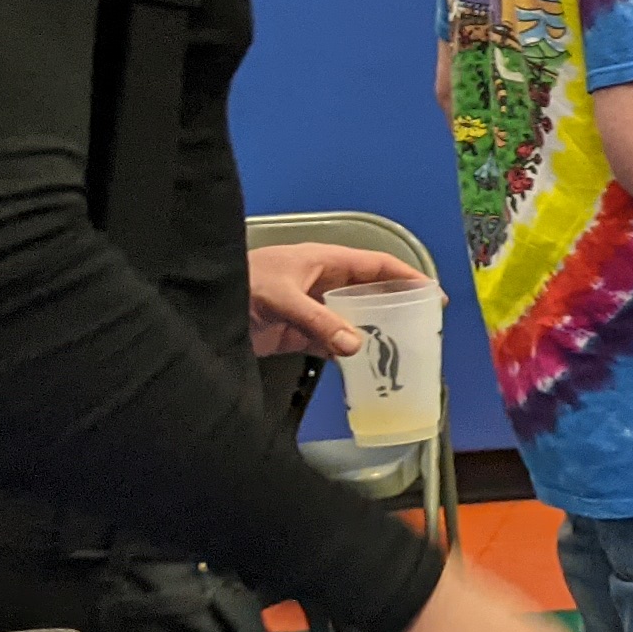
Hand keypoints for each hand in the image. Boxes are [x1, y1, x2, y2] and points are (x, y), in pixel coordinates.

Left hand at [245, 243, 422, 358]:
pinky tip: (363, 369)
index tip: (434, 297)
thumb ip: (319, 321)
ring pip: (353, 321)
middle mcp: (323, 284)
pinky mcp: (296, 335)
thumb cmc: (242, 285)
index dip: (407, 277)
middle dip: (397, 308)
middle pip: (370, 294)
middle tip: (424, 330)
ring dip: (373, 335)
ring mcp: (311, 310)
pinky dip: (346, 355)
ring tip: (401, 354)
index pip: (377, 265)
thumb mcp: (281, 297)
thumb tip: (357, 347)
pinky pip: (331, 344)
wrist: (198, 307)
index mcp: (325, 262)